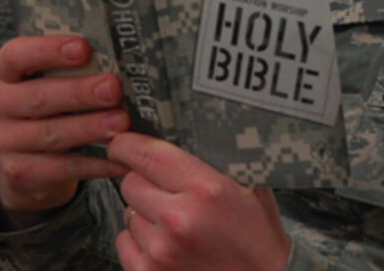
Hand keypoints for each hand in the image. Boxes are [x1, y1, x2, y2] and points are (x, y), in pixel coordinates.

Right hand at [0, 36, 129, 228]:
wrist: (22, 160)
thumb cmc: (46, 103)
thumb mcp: (44, 79)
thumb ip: (71, 67)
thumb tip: (121, 58)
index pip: (17, 55)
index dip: (49, 51)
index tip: (84, 48)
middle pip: (39, 98)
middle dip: (80, 93)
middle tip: (113, 88)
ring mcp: (0, 143)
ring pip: (51, 135)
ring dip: (90, 128)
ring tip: (122, 122)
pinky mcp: (18, 174)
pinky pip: (63, 168)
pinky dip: (96, 163)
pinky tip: (122, 158)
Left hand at [111, 133, 289, 270]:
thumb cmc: (259, 233)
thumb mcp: (252, 184)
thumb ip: (218, 159)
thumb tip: (183, 131)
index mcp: (206, 190)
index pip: (148, 154)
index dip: (128, 143)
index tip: (124, 140)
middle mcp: (179, 220)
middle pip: (131, 182)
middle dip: (144, 179)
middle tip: (167, 185)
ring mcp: (160, 250)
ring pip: (128, 211)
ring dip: (145, 210)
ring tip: (175, 218)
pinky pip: (125, 240)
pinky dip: (139, 237)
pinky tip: (165, 239)